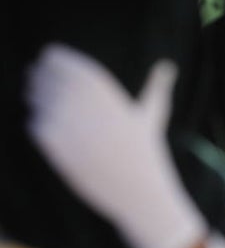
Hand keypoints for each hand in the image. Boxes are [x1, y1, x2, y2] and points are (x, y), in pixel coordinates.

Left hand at [26, 44, 205, 247]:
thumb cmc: (147, 152)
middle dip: (43, 83)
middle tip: (61, 101)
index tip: (61, 75)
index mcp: (101, 86)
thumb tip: (168, 65)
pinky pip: (35, 124)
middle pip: (40, 75)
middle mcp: (79, 97)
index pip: (55, 57)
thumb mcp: (153, 115)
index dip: (54, 63)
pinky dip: (44, 130)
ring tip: (66, 122)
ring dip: (42, 105)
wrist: (137, 190)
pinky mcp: (51, 140)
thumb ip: (157, 86)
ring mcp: (63, 118)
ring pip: (34, 99)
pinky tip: (65, 143)